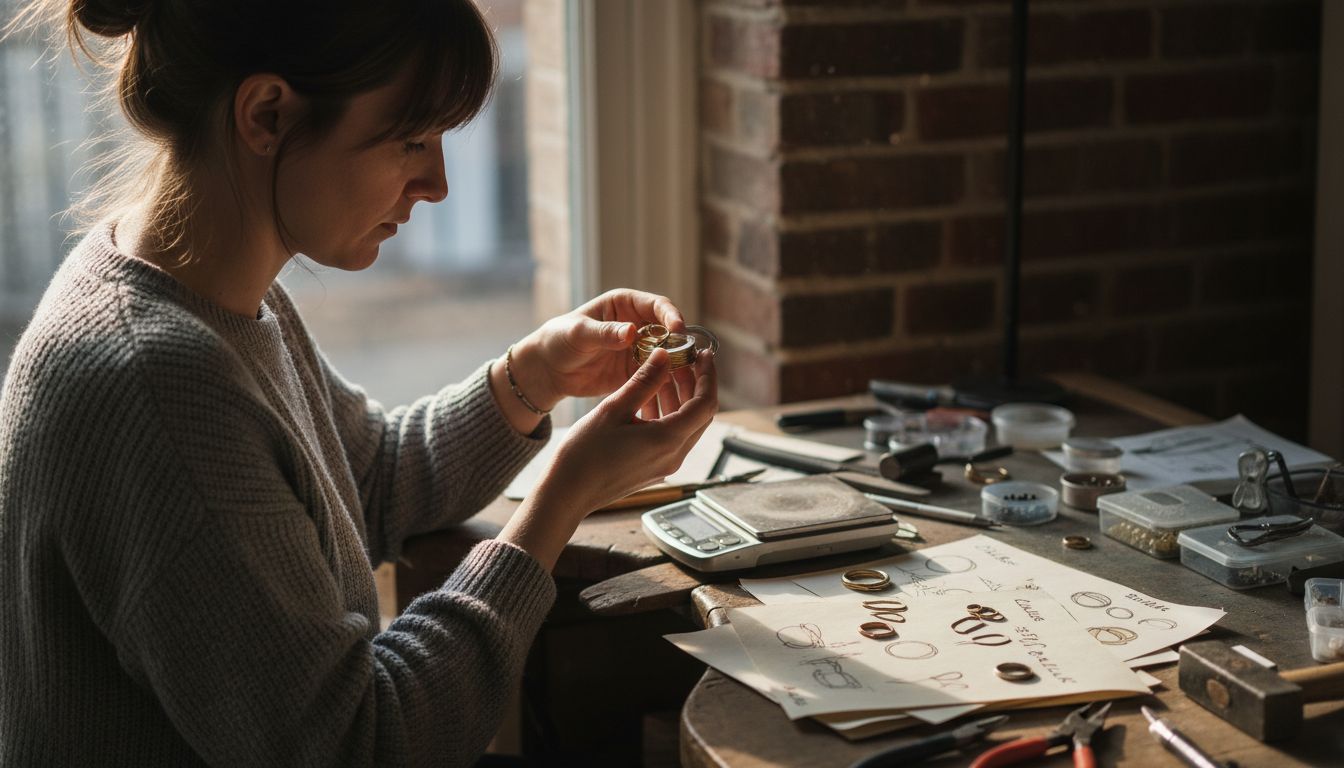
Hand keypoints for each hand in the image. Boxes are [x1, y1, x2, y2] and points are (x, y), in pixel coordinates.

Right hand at [499, 347, 717, 569]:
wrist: (567, 493)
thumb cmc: (585, 453)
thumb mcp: (614, 409)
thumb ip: (643, 381)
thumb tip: (664, 355)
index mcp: (668, 440)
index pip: (705, 403)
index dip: (708, 376)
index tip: (703, 354)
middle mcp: (674, 456)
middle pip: (700, 415)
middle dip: (694, 384)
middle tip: (681, 359)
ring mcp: (666, 465)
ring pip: (686, 425)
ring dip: (679, 398)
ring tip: (663, 373)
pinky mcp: (654, 468)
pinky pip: (671, 437)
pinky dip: (667, 414)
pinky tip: (649, 398)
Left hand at [511, 289, 697, 419]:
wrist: (548, 370)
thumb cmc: (559, 340)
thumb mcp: (579, 333)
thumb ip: (605, 333)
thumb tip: (631, 332)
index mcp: (626, 305)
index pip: (657, 306)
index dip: (671, 316)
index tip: (677, 330)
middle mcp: (639, 325)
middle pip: (670, 333)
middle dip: (680, 347)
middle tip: (689, 361)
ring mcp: (640, 350)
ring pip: (668, 357)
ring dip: (677, 369)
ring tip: (684, 383)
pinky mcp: (637, 373)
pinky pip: (657, 378)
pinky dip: (664, 387)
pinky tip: (669, 398)